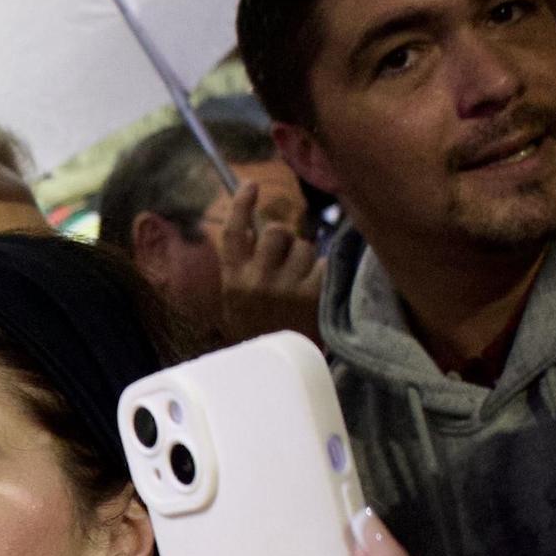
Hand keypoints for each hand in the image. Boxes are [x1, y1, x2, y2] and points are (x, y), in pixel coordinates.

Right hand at [216, 181, 323, 343]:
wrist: (271, 371)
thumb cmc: (256, 329)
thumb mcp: (237, 299)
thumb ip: (245, 265)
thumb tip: (259, 227)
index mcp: (232, 279)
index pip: (234, 233)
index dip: (241, 205)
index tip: (251, 184)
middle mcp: (255, 280)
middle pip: (275, 232)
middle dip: (286, 239)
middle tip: (287, 256)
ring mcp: (283, 288)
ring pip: (304, 246)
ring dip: (306, 259)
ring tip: (301, 282)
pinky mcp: (310, 296)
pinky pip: (323, 265)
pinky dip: (322, 274)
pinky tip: (314, 291)